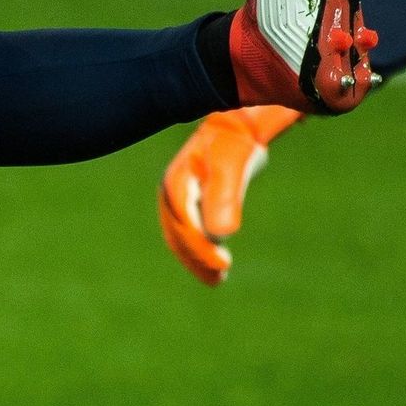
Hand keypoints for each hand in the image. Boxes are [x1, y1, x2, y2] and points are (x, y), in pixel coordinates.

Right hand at [158, 105, 300, 284]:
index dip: (202, 249)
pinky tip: (213, 260)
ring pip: (180, 237)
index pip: (186, 226)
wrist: (234, 126)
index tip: (223, 265)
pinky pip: (187, 232)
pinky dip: (198, 249)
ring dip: (196, 259)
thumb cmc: (234, 145)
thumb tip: (220, 236)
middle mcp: (170, 194)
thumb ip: (225, 198)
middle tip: (219, 279)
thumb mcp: (232, 167)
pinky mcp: (186, 202)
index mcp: (177, 185)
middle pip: (179, 235)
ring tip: (217, 278)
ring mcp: (176, 198)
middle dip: (197, 259)